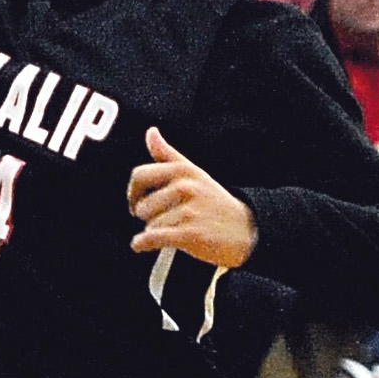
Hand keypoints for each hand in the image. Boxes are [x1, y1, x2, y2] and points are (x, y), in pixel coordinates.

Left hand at [126, 126, 257, 268]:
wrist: (245, 231)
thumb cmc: (216, 203)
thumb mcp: (194, 173)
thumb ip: (168, 154)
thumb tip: (151, 133)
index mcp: (183, 171)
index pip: (140, 175)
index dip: (133, 191)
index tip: (135, 200)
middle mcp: (185, 188)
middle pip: (142, 205)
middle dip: (148, 216)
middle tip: (163, 218)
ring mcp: (188, 211)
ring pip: (148, 225)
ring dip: (154, 232)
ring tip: (172, 230)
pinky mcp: (189, 234)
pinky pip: (152, 238)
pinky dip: (142, 244)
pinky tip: (143, 244)